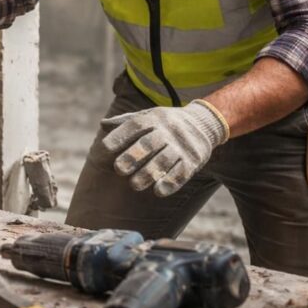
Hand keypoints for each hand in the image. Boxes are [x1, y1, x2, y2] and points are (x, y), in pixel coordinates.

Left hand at [102, 100, 229, 196]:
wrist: (204, 122)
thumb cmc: (166, 122)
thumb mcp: (149, 116)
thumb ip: (126, 121)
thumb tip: (103, 124)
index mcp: (153, 119)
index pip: (134, 126)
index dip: (120, 136)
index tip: (106, 148)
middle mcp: (167, 131)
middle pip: (148, 144)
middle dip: (133, 157)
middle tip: (118, 169)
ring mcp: (181, 146)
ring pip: (163, 160)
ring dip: (148, 174)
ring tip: (134, 185)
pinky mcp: (193, 160)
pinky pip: (181, 172)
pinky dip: (170, 182)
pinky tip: (158, 191)